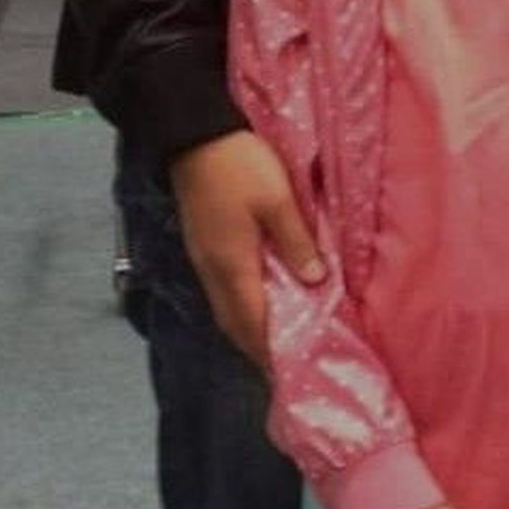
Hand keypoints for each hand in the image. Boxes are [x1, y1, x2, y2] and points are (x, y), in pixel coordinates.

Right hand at [171, 130, 322, 365]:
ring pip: (225, 309)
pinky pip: (222, 291)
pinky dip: (240, 308)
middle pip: (233, 324)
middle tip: (283, 365)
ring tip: (273, 342)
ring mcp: (203, 259)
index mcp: (233, 265)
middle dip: (256, 349)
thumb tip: (315, 282)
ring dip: (247, 330)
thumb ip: (296, 242)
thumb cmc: (239, 166)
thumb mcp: (277, 200)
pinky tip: (257, 304)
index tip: (288, 372)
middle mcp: (213, 271)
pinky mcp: (202, 246)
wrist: (194, 135)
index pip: (252, 323)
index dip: (268, 351)